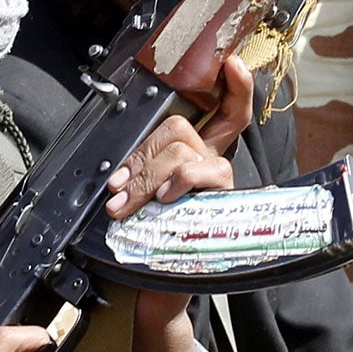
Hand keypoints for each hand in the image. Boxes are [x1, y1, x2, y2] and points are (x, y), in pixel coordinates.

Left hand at [104, 58, 251, 351]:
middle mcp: (214, 167)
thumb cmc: (147, 242)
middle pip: (182, 128)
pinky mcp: (221, 204)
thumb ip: (141, 172)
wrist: (154, 290)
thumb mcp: (141, 198)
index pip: (226, 114)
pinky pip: (200, 172)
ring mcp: (221, 185)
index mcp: (197, 159)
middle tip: (117, 189)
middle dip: (142, 156)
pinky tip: (164, 198)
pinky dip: (177, 179)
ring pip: (182, 148)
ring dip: (146, 175)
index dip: (235, 87)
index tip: (230, 61)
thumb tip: (119, 167)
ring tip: (125, 205)